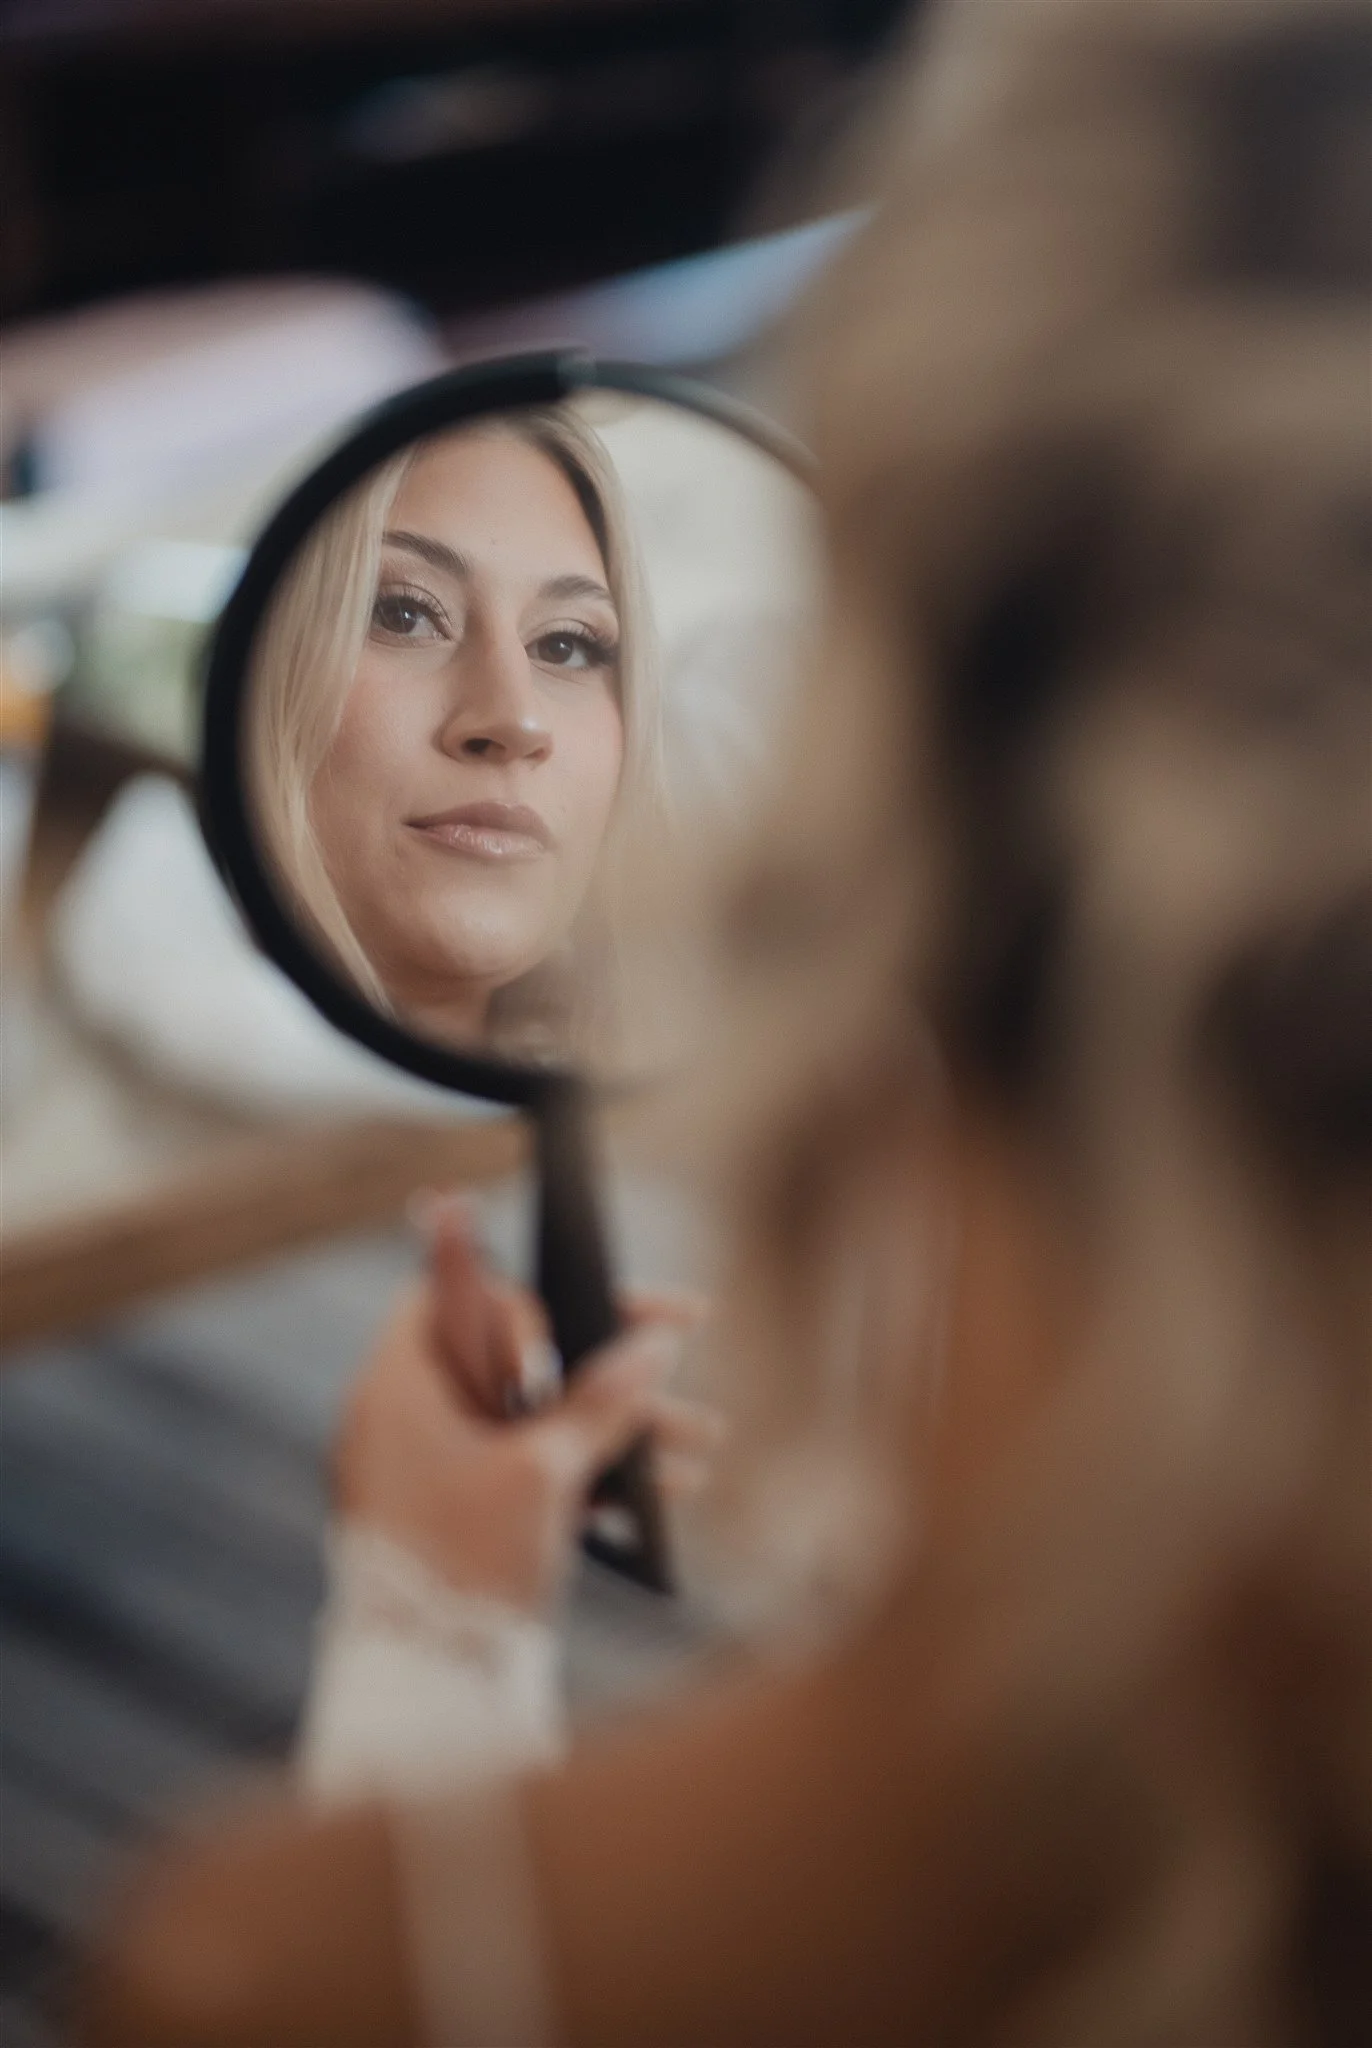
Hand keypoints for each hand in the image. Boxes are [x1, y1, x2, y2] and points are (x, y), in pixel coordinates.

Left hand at [334, 1198, 721, 1613]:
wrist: (428, 1694)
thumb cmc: (468, 1567)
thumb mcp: (544, 1471)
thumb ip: (601, 1400)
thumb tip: (655, 1342)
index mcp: (398, 1387)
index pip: (456, 1294)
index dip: (530, 1289)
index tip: (593, 1306)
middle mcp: (407, 1421)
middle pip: (514, 1354)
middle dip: (605, 1359)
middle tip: (683, 1334)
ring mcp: (432, 1473)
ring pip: (533, 1419)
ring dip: (616, 1424)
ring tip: (702, 1437)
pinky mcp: (460, 1520)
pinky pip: (527, 1470)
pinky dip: (586, 1471)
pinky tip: (664, 1489)